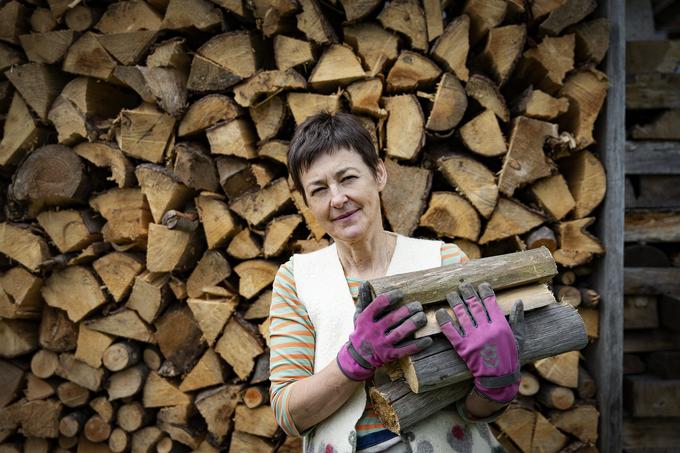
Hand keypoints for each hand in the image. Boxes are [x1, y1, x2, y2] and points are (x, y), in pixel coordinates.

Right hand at [336, 283, 432, 380]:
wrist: (357, 358)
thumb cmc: (361, 332)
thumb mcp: (358, 316)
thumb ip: (363, 301)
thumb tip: (365, 283)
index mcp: (365, 319)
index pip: (379, 304)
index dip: (391, 297)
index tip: (401, 293)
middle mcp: (373, 331)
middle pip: (393, 318)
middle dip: (407, 310)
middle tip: (418, 305)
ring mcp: (382, 344)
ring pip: (401, 333)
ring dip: (413, 324)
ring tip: (423, 317)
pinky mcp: (390, 355)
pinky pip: (406, 350)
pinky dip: (418, 345)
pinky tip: (428, 339)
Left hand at [435, 282, 525, 403]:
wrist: (499, 379)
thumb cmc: (510, 357)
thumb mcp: (519, 337)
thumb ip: (518, 318)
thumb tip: (518, 301)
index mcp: (500, 325)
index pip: (490, 302)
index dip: (485, 291)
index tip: (481, 285)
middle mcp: (486, 329)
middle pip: (473, 305)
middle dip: (467, 292)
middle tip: (462, 285)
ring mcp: (474, 338)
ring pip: (461, 314)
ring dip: (454, 302)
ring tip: (450, 294)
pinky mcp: (463, 347)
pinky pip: (451, 331)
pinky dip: (444, 321)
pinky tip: (440, 312)